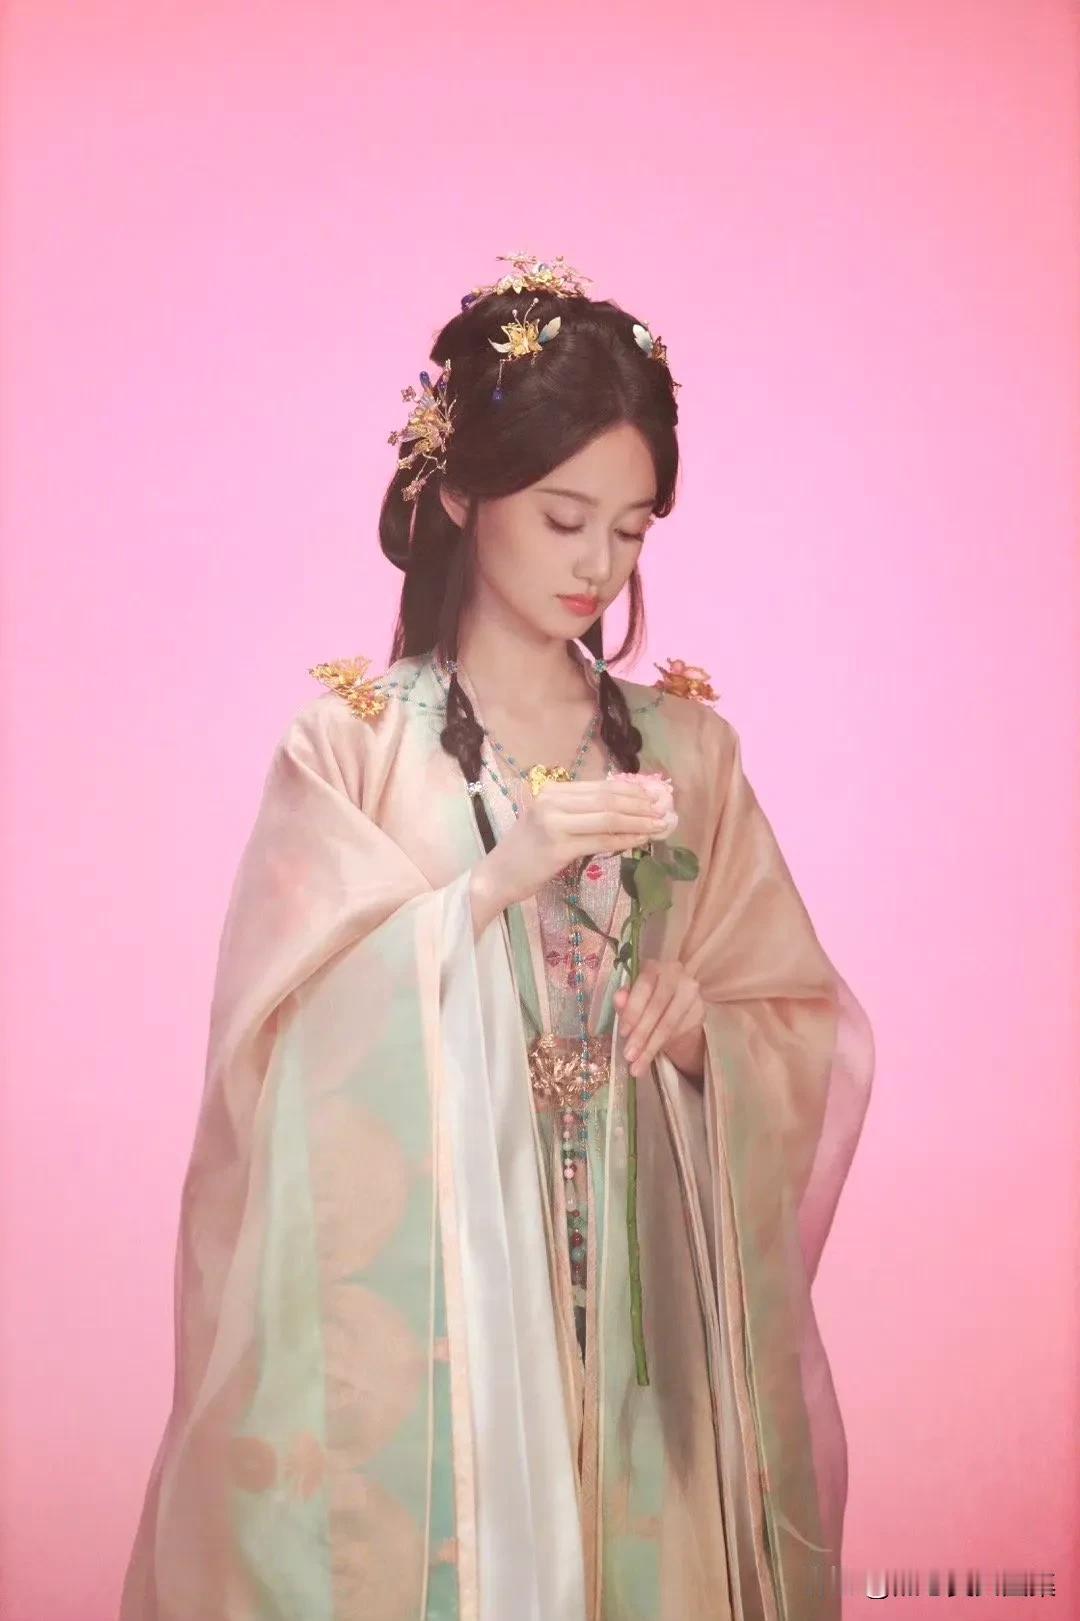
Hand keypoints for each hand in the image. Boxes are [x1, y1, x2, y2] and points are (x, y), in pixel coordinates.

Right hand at [483, 778, 670, 909]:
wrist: (498, 876)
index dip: (633, 791)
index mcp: (554, 791)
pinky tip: (640, 841)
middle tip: (665, 812)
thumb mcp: (554, 823)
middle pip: (608, 799)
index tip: (656, 797)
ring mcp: (554, 823)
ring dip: (639, 822)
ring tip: (659, 826)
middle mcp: (553, 801)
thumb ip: (583, 813)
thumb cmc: (529, 852)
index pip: (602, 786)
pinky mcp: (558, 847)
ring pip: (608, 818)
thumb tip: (627, 809)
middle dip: (641, 805)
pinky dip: (625, 840)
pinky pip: (601, 841)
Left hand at [613, 958, 705, 1079]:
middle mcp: (676, 973)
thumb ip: (625, 1000)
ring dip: (651, 1047)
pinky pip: (680, 1031)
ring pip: (669, 1023)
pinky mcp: (700, 1009)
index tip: (623, 1033)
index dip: (633, 1011)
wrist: (673, 1009)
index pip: (644, 987)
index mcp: (654, 967)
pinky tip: (652, 1057)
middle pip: (657, 1006)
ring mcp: (691, 991)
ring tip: (637, 1066)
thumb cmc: (647, 1001)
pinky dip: (664, 1047)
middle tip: (629, 1056)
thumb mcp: (632, 1001)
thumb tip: (618, 998)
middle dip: (641, 1034)